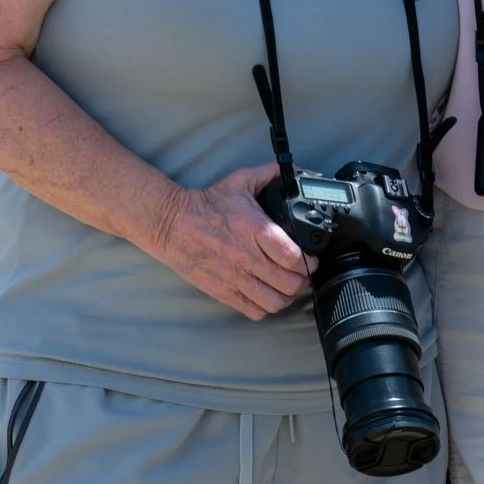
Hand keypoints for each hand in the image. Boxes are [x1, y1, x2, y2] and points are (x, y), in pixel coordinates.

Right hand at [149, 164, 312, 319]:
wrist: (171, 223)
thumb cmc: (207, 204)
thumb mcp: (242, 181)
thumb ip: (272, 174)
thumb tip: (300, 173)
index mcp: (254, 229)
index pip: (292, 257)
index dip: (309, 262)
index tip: (312, 260)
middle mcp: (246, 256)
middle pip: (289, 283)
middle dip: (302, 280)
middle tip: (302, 274)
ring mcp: (234, 277)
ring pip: (274, 302)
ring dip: (286, 296)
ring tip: (286, 287)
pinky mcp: (222, 291)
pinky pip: (254, 311)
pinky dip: (265, 307)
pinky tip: (266, 295)